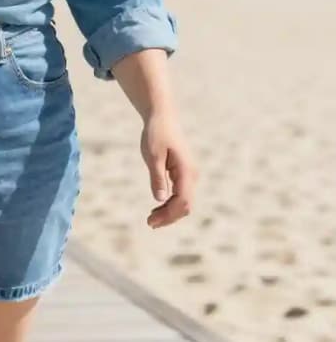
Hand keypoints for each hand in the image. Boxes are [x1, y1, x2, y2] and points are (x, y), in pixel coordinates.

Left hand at [141, 109, 196, 228]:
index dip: (169, 215)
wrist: (162, 118)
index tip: (151, 221)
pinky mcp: (184, 174)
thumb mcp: (152, 156)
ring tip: (151, 220)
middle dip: (169, 217)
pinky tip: (157, 208)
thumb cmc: (156, 134)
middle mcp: (192, 175)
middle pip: (185, 205)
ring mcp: (189, 175)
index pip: (183, 201)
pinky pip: (181, 194)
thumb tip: (161, 199)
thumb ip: (157, 178)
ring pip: (184, 202)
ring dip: (170, 213)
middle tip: (149, 223)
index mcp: (186, 170)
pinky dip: (170, 204)